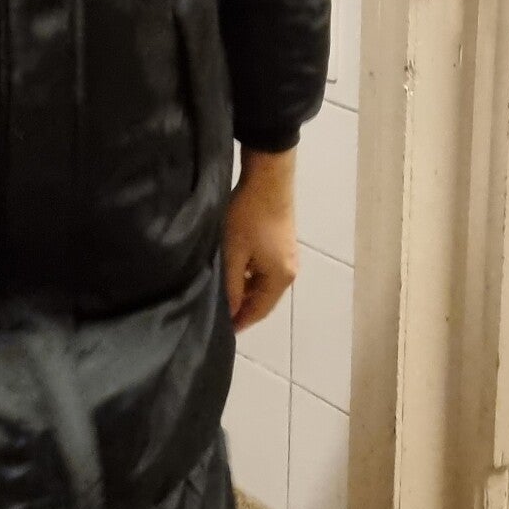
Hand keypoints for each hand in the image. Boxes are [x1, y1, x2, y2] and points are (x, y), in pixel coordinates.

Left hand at [224, 148, 297, 330]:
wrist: (268, 178)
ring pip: (264, 285)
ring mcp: (290, 257)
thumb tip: (230, 311)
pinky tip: (236, 272)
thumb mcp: (234, 253)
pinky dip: (252, 277)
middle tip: (218, 314)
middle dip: (243, 308)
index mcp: (280, 278)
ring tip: (224, 294)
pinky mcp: (285, 245)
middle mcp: (290, 272)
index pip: (258, 311)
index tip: (221, 331)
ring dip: (246, 291)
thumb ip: (232, 286)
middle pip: (264, 300)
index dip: (240, 321)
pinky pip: (267, 271)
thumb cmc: (248, 217)